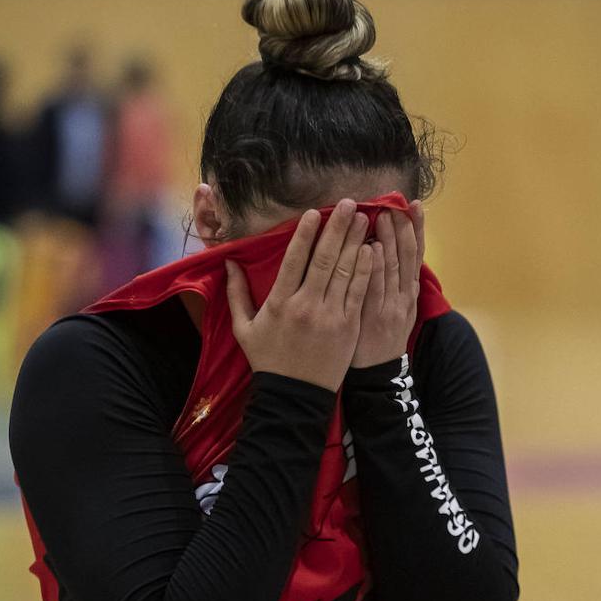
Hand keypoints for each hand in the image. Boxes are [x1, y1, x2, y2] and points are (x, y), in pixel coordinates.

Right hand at [226, 200, 372, 391]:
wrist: (295, 397)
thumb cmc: (268, 361)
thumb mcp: (244, 329)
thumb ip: (237, 294)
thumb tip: (228, 262)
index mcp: (279, 303)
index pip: (294, 260)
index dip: (305, 234)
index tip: (315, 213)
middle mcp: (306, 306)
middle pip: (325, 259)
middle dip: (338, 228)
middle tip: (349, 203)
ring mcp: (330, 316)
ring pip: (346, 272)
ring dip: (356, 242)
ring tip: (365, 218)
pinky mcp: (349, 327)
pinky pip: (359, 292)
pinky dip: (366, 270)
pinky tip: (372, 250)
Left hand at [351, 200, 424, 367]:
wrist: (376, 374)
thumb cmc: (381, 337)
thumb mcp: (399, 310)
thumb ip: (397, 281)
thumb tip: (390, 248)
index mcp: (410, 292)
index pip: (417, 254)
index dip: (417, 229)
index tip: (414, 205)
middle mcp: (404, 297)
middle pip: (406, 256)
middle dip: (401, 228)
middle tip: (394, 204)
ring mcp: (389, 307)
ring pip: (391, 268)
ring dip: (387, 240)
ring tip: (381, 217)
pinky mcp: (372, 317)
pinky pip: (373, 287)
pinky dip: (372, 266)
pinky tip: (368, 248)